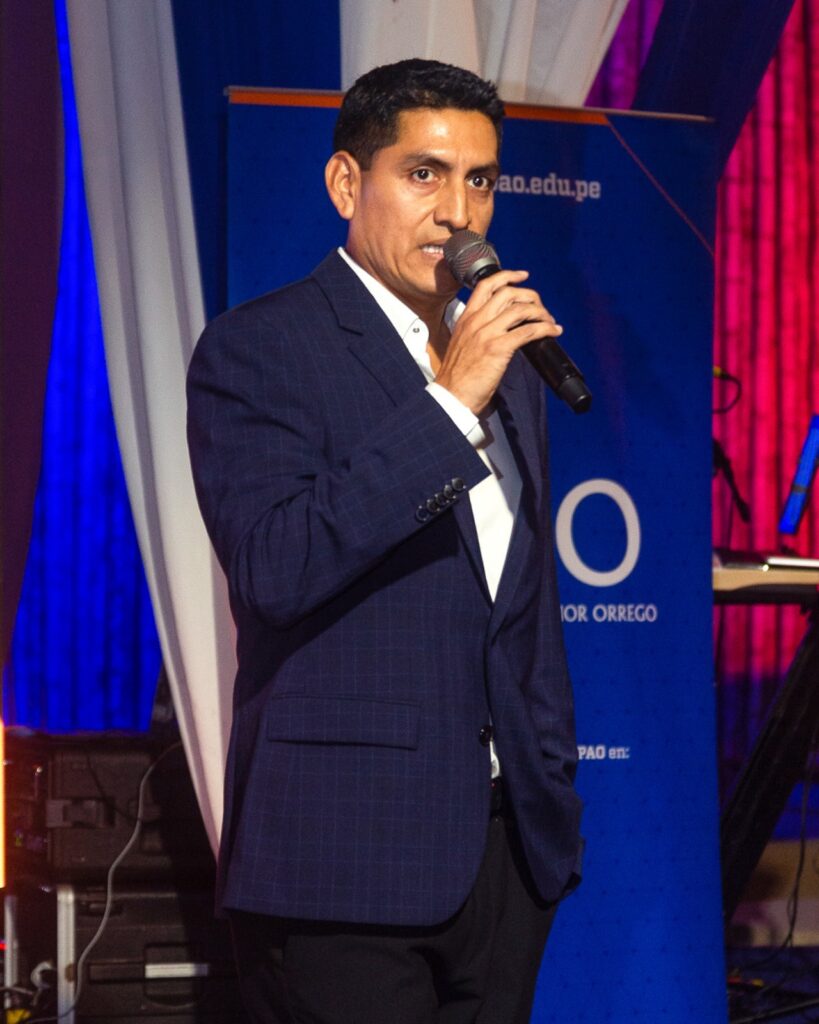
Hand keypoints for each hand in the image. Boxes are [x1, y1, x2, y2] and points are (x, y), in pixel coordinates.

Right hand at [434, 270, 563, 414]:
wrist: (451, 396)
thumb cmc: (457, 378)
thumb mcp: (462, 345)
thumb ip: (477, 332)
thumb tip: (501, 329)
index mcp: (466, 319)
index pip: (486, 286)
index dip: (507, 276)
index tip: (522, 276)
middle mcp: (476, 321)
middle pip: (508, 293)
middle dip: (530, 296)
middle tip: (540, 306)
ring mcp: (487, 333)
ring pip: (521, 309)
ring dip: (541, 312)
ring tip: (549, 321)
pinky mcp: (498, 348)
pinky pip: (528, 330)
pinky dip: (545, 328)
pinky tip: (552, 332)